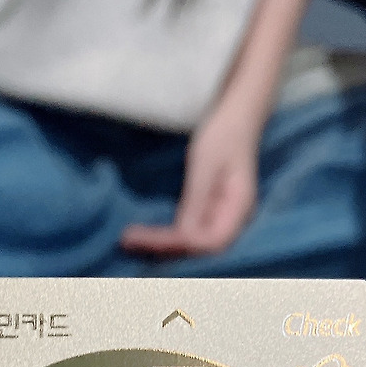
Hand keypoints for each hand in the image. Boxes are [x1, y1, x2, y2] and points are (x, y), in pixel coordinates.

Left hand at [120, 110, 257, 257]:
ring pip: (190, 244)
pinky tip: (144, 235)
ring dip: (160, 245)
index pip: (210, 241)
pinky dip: (165, 236)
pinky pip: (187, 232)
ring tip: (128, 241)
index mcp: (238, 209)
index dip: (179, 244)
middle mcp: (232, 221)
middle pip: (199, 249)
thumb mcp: (206, 164)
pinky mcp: (207, 214)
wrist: (235, 118)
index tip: (146, 238)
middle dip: (163, 248)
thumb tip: (183, 236)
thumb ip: (196, 201)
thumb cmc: (224, 135)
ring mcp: (220, 219)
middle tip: (127, 241)